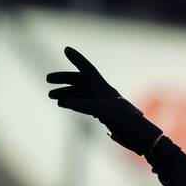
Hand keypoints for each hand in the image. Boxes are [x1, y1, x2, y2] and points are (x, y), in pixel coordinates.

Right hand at [46, 46, 161, 155]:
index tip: (66, 49)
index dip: (77, 59)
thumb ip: (86, 105)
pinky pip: (84, 104)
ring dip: (65, 93)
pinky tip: (63, 105)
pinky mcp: (102, 113)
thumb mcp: (105, 112)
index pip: (88, 70)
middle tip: (47, 79)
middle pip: (79, 81)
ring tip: (51, 97)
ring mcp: (102, 103)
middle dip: (63, 79)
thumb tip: (68, 101)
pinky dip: (72, 103)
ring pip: (80, 93)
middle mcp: (101, 93)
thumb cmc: (125, 122)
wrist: (138, 137)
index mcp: (103, 88)